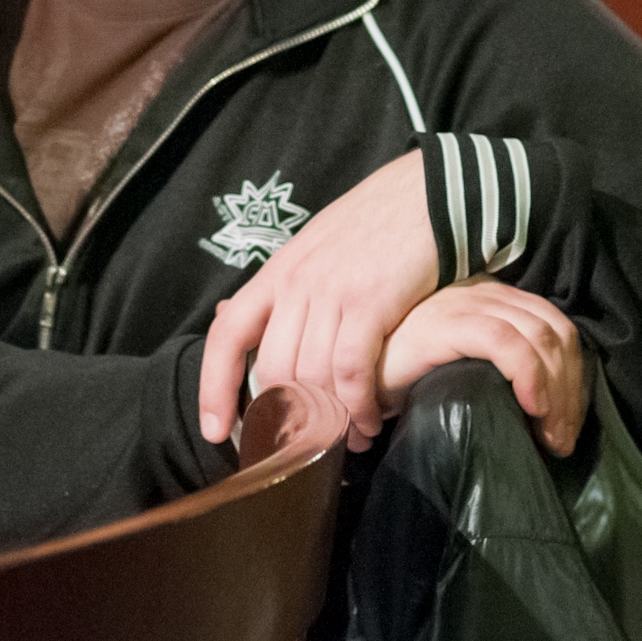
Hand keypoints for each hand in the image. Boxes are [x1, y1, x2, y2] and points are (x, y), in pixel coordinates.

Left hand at [199, 151, 434, 451]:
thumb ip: (289, 288)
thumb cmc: (376, 224)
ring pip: (311, 375)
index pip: (228, 332)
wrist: (427, 192)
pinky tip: (368, 421)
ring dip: (328, 420)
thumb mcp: (318, 248)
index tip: (216, 431)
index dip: (214, 386)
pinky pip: (351, 369)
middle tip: (306, 448)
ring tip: (346, 441)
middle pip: (272, 369)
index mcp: (278, 271)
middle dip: (286, 417)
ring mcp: (331, 291)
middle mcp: (296, 282)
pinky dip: (357, 405)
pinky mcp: (370, 301)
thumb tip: (248, 319)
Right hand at [379, 277, 588, 457]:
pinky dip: (531, 376)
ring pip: (540, 337)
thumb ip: (497, 368)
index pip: (555, 326)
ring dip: (557, 392)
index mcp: (491, 298)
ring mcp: (465, 304)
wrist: (351, 373)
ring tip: (550, 436)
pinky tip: (532, 409)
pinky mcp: (447, 323)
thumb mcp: (463, 369)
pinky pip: (506, 343)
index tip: (566, 426)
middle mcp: (484, 292)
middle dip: (570, 391)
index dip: (573, 377)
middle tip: (562, 440)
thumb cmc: (404, 378)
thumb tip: (548, 412)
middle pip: (556, 332)